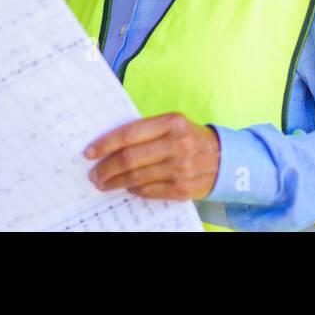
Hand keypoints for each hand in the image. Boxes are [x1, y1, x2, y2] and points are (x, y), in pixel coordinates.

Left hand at [84, 113, 219, 199]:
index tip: (89, 152)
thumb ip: (147, 130)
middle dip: (106, 168)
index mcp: (172, 122)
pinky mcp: (182, 189)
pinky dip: (134, 190)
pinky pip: (148, 191)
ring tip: (104, 183)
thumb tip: (110, 144)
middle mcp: (178, 144)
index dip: (105, 144)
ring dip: (115, 182)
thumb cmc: (191, 138)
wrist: (226, 159)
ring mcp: (181, 168)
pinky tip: (127, 187)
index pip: (130, 134)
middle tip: (94, 174)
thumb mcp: (174, 125)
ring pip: (136, 177)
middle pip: (130, 158)